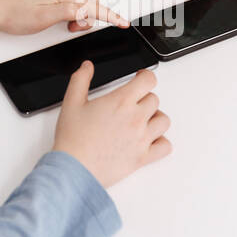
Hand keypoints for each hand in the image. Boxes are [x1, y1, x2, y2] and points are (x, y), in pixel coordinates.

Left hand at [0, 0, 128, 34]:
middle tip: (77, 31)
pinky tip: (66, 22)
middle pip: (91, 2)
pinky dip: (75, 14)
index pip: (93, 5)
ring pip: (83, 4)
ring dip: (82, 17)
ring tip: (69, 28)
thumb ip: (69, 13)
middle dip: (93, 18)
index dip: (110, 15)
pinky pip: (74, 3)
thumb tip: (88, 11)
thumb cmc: (16, 15)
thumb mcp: (44, 18)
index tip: (123, 23)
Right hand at [52, 61, 171, 187]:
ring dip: (155, 118)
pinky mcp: (143, 157)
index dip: (145, 76)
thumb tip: (87, 67)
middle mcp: (135, 118)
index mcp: (121, 102)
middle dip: (144, 98)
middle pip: (154, 100)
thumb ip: (80, 80)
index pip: (148, 80)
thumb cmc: (73, 140)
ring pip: (163, 121)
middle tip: (132, 103)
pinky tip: (149, 140)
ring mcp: (141, 138)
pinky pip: (165, 146)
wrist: (74, 169)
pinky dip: (161, 142)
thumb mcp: (71, 103)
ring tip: (142, 120)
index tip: (140, 78)